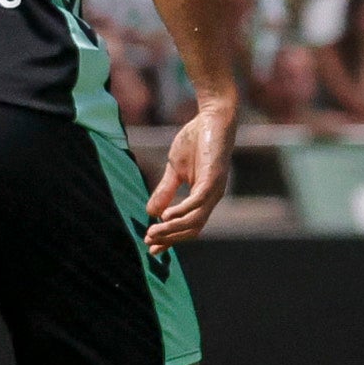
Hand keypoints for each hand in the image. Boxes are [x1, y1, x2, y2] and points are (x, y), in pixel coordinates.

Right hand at [145, 96, 236, 249]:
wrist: (212, 117)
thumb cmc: (195, 140)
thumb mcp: (174, 169)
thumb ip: (165, 190)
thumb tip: (151, 212)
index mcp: (203, 197)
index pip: (188, 225)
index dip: (170, 238)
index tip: (151, 247)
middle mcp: (212, 197)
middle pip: (192, 228)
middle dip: (170, 238)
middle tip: (148, 241)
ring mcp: (214, 189)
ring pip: (195, 220)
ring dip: (173, 229)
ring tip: (153, 231)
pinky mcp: (214, 177)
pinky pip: (198, 202)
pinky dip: (182, 212)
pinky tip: (167, 215)